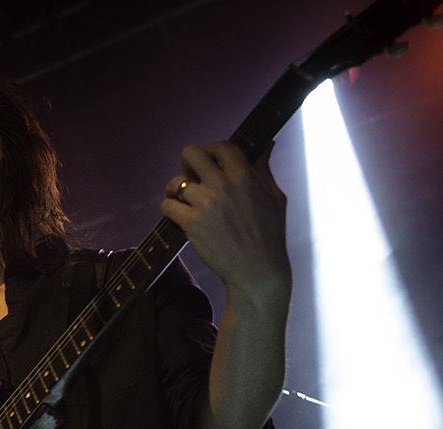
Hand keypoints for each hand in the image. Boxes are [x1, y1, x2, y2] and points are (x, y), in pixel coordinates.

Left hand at [161, 142, 289, 298]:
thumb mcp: (275, 196)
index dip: (212, 150)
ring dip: (174, 189)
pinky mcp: (192, 224)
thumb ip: (264, 168)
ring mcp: (207, 204)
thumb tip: (267, 144)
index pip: (221, 146)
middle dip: (188, 162)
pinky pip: (167, 206)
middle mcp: (224, 185)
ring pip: (175, 182)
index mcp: (246, 175)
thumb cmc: (269, 234)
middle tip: (192, 176)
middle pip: (191, 153)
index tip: (210, 162)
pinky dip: (168, 208)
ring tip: (180, 198)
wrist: (258, 270)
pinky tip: (177, 214)